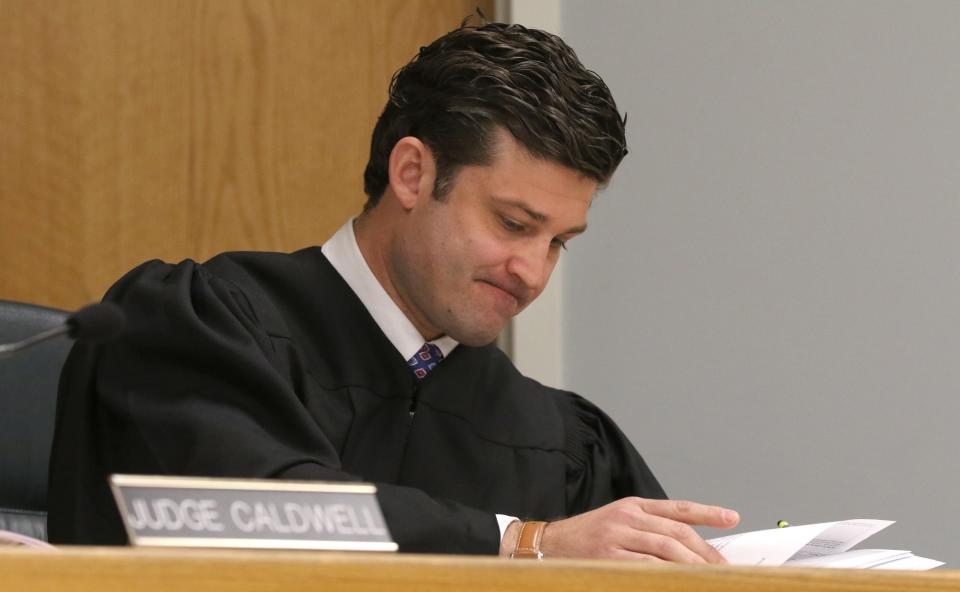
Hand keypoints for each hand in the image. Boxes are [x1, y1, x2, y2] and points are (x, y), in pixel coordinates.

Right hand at [501, 497, 738, 562]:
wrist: (547, 545)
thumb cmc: (585, 538)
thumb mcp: (616, 522)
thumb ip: (647, 528)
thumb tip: (685, 547)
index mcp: (632, 505)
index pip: (677, 508)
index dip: (707, 512)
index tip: (732, 518)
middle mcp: (627, 517)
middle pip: (677, 533)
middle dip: (705, 552)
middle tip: (724, 568)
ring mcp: (617, 537)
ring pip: (667, 551)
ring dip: (692, 567)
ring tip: (709, 578)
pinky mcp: (608, 557)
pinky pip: (647, 567)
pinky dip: (667, 576)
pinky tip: (679, 582)